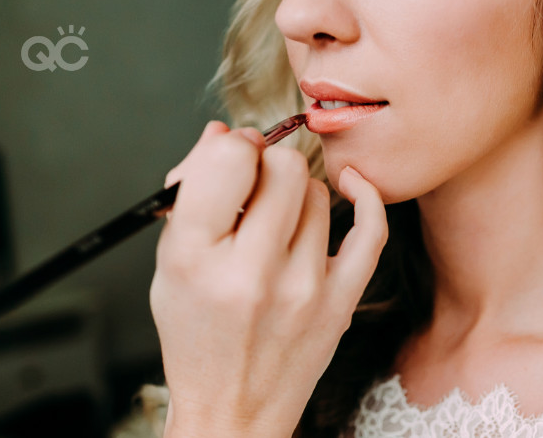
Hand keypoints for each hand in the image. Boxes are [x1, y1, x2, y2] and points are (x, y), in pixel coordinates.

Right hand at [150, 120, 387, 436]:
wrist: (233, 409)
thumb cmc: (198, 336)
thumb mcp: (170, 265)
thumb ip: (194, 195)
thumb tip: (225, 134)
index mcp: (195, 258)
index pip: (229, 160)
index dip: (234, 148)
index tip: (234, 160)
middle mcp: (251, 273)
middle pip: (283, 168)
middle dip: (267, 166)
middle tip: (257, 186)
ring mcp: (303, 289)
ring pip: (319, 193)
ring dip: (298, 194)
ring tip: (280, 220)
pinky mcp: (340, 303)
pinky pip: (372, 229)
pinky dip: (365, 196)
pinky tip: (351, 186)